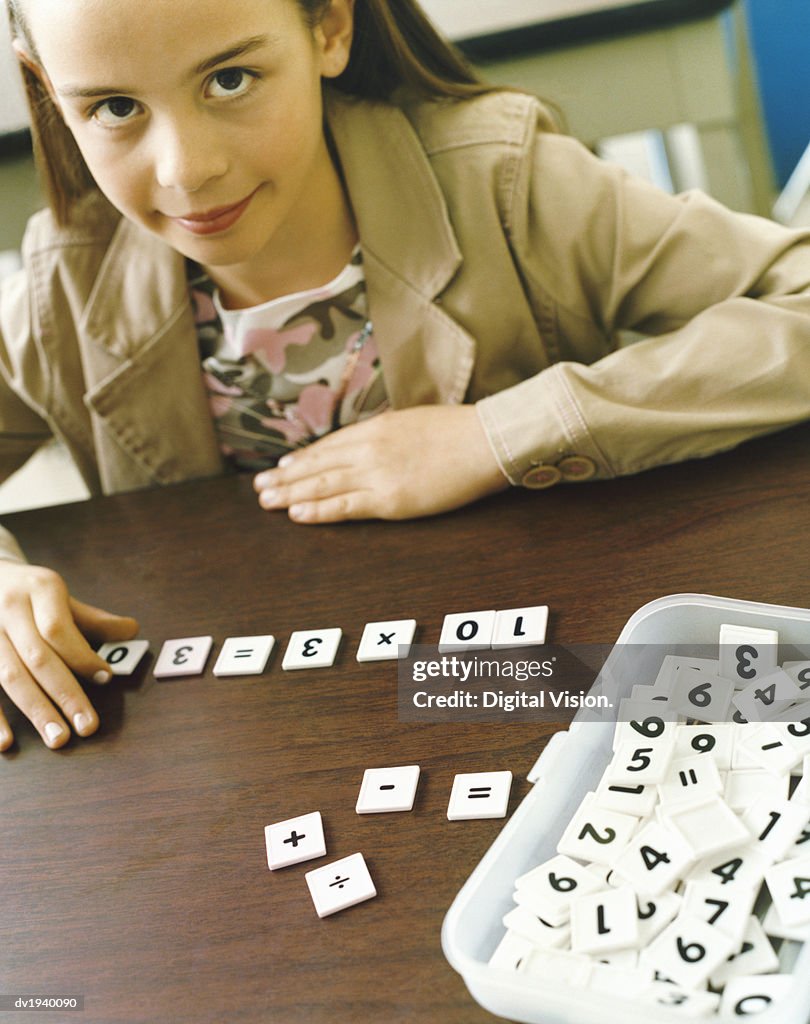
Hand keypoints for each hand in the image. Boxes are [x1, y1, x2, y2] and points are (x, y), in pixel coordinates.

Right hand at [0, 564, 138, 750]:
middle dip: (65, 694)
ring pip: (9, 675)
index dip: (82, 656)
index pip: (58, 629)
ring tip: (59, 738)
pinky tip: (6, 742)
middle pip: (37, 657)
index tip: (106, 679)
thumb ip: (93, 619)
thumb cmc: (30, 593)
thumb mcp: (61, 596)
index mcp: (38, 589)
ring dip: (35, 710)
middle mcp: (9, 609)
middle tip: (89, 726)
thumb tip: (133, 630)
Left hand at [253, 405, 508, 522]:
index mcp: (376, 428)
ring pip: (322, 485)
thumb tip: (375, 443)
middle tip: (260, 486)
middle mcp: (369, 449)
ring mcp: (377, 474)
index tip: (283, 465)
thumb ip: (389, 435)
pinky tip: (297, 513)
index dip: (303, 458)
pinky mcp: (389, 500)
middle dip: (285, 476)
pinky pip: (345, 507)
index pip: (330, 446)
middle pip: (317, 465)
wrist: (485, 441)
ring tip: (267, 501)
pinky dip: (318, 510)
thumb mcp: (415, 422)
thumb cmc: (460, 432)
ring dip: (290, 493)